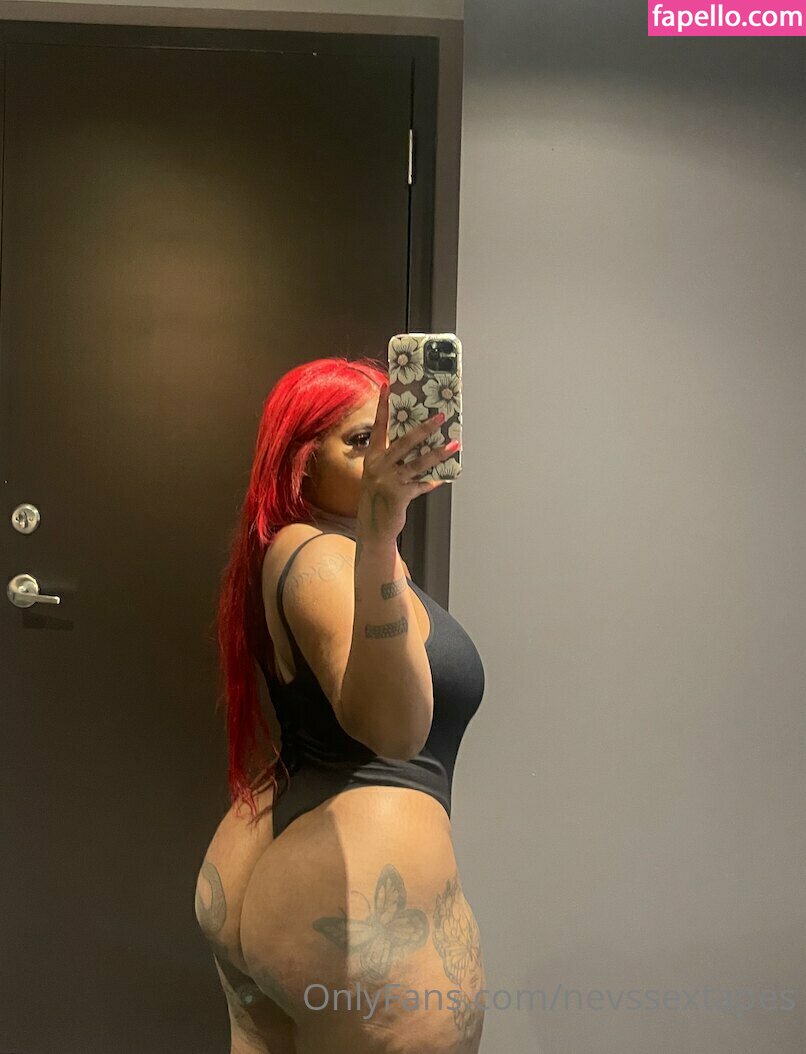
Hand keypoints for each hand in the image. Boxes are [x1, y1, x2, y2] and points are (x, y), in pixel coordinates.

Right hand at [357, 383, 456, 541]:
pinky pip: (422, 485)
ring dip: (438, 453)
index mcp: (372, 457)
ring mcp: (388, 481)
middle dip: (424, 428)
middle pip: (405, 442)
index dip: (383, 406)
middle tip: (440, 417)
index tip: (387, 387)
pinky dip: (433, 481)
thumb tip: (422, 444)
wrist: (373, 527)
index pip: (379, 427)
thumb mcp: (380, 475)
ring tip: (453, 444)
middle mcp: (378, 466)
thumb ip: (395, 460)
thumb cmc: (379, 498)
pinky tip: (443, 477)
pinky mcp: (399, 496)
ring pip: (418, 463)